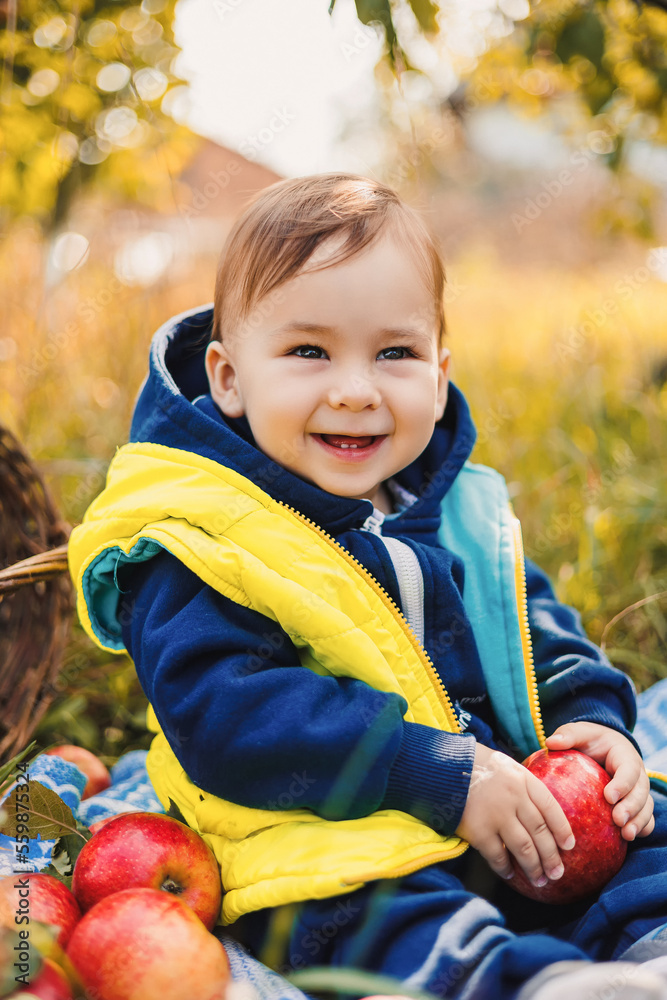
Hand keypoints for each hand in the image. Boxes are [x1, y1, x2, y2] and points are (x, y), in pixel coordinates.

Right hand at [455, 743, 574, 887]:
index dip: (562, 829)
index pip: (551, 807)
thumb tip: (539, 810)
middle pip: (540, 832)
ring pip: (524, 847)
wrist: (442, 766)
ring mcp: (496, 814)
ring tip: (539, 881)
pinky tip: (510, 875)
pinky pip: (497, 855)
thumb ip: (522, 785)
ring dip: (533, 867)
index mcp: (523, 779)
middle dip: (551, 856)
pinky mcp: (478, 829)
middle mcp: (514, 797)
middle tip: (557, 873)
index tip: (569, 846)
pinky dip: (505, 868)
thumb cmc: (474, 765)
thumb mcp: (505, 766)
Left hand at [546, 722, 654, 840]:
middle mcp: (637, 774)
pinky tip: (628, 838)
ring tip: (626, 835)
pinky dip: (641, 827)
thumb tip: (550, 743)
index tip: (609, 796)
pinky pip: (645, 817)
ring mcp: (638, 790)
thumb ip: (568, 735)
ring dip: (638, 821)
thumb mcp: (580, 733)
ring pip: (646, 807)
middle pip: (641, 792)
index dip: (622, 784)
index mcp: (625, 755)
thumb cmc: (590, 741)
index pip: (628, 769)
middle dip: (632, 807)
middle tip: (618, 820)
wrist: (603, 747)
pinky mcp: (636, 804)